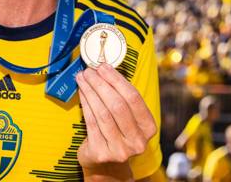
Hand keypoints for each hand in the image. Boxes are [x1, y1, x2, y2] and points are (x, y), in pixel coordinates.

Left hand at [75, 63, 156, 179]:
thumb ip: (122, 97)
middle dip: (101, 84)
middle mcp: (137, 140)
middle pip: (118, 105)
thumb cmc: (118, 132)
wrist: (107, 164)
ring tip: (83, 78)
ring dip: (91, 91)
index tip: (104, 67)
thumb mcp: (128, 117)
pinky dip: (85, 104)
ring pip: (103, 113)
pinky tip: (82, 92)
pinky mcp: (101, 152)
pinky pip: (91, 122)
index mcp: (148, 128)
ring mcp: (120, 149)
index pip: (134, 98)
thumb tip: (104, 69)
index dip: (117, 80)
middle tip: (90, 71)